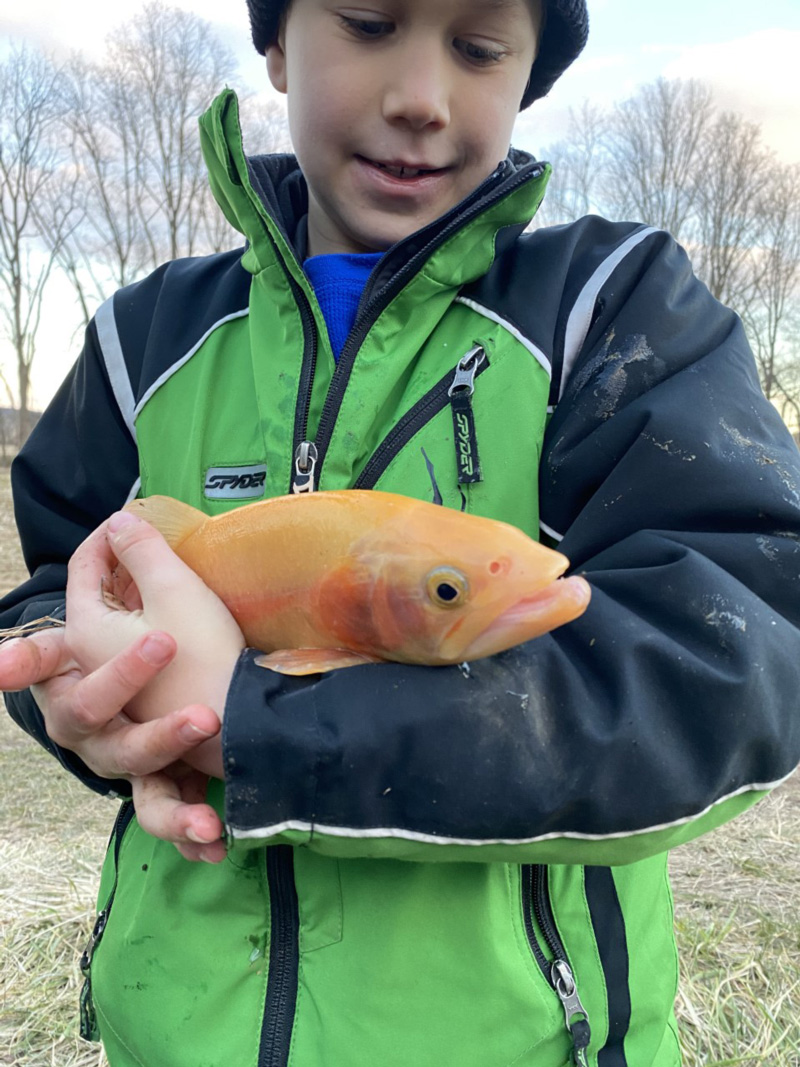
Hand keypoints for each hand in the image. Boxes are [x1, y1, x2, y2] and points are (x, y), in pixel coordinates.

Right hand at [0, 627, 226, 861]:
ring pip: (151, 803)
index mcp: (72, 712)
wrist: (105, 683)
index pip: (89, 701)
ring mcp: (134, 774)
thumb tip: (0, 665)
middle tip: (207, 719)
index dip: (123, 675)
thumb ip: (35, 655)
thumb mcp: (58, 651)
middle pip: (128, 752)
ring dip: (179, 817)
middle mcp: (100, 750)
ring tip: (209, 825)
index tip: (164, 641)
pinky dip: (194, 840)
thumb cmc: (84, 659)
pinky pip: (177, 817)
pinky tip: (216, 850)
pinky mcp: (165, 787)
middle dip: (167, 738)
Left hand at [66, 511, 245, 753]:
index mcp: (85, 631)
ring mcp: (112, 679)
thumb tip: (119, 522)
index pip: (85, 564)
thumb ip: (141, 547)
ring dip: (140, 585)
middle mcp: (88, 657)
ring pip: (117, 616)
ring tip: (170, 566)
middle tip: (153, 537)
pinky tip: (178, 603)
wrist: (237, 724)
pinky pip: (133, 639)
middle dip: (122, 558)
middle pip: (96, 591)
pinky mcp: (141, 690)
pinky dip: (149, 613)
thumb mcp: (173, 587)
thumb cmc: (204, 655)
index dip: (110, 533)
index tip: (140, 516)